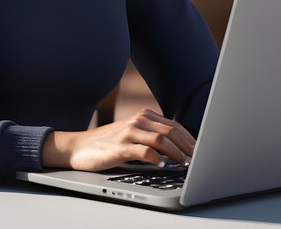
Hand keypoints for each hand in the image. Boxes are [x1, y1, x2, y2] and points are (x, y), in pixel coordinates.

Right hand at [41, 108, 194, 171]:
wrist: (80, 147)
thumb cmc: (109, 143)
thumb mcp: (133, 134)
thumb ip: (152, 135)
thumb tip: (180, 149)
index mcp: (143, 116)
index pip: (174, 126)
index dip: (189, 139)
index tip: (200, 151)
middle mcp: (138, 120)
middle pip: (170, 131)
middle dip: (187, 146)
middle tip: (196, 160)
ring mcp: (128, 133)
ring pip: (160, 139)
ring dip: (176, 153)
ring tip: (183, 164)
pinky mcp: (120, 147)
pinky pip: (143, 151)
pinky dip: (156, 158)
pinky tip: (162, 165)